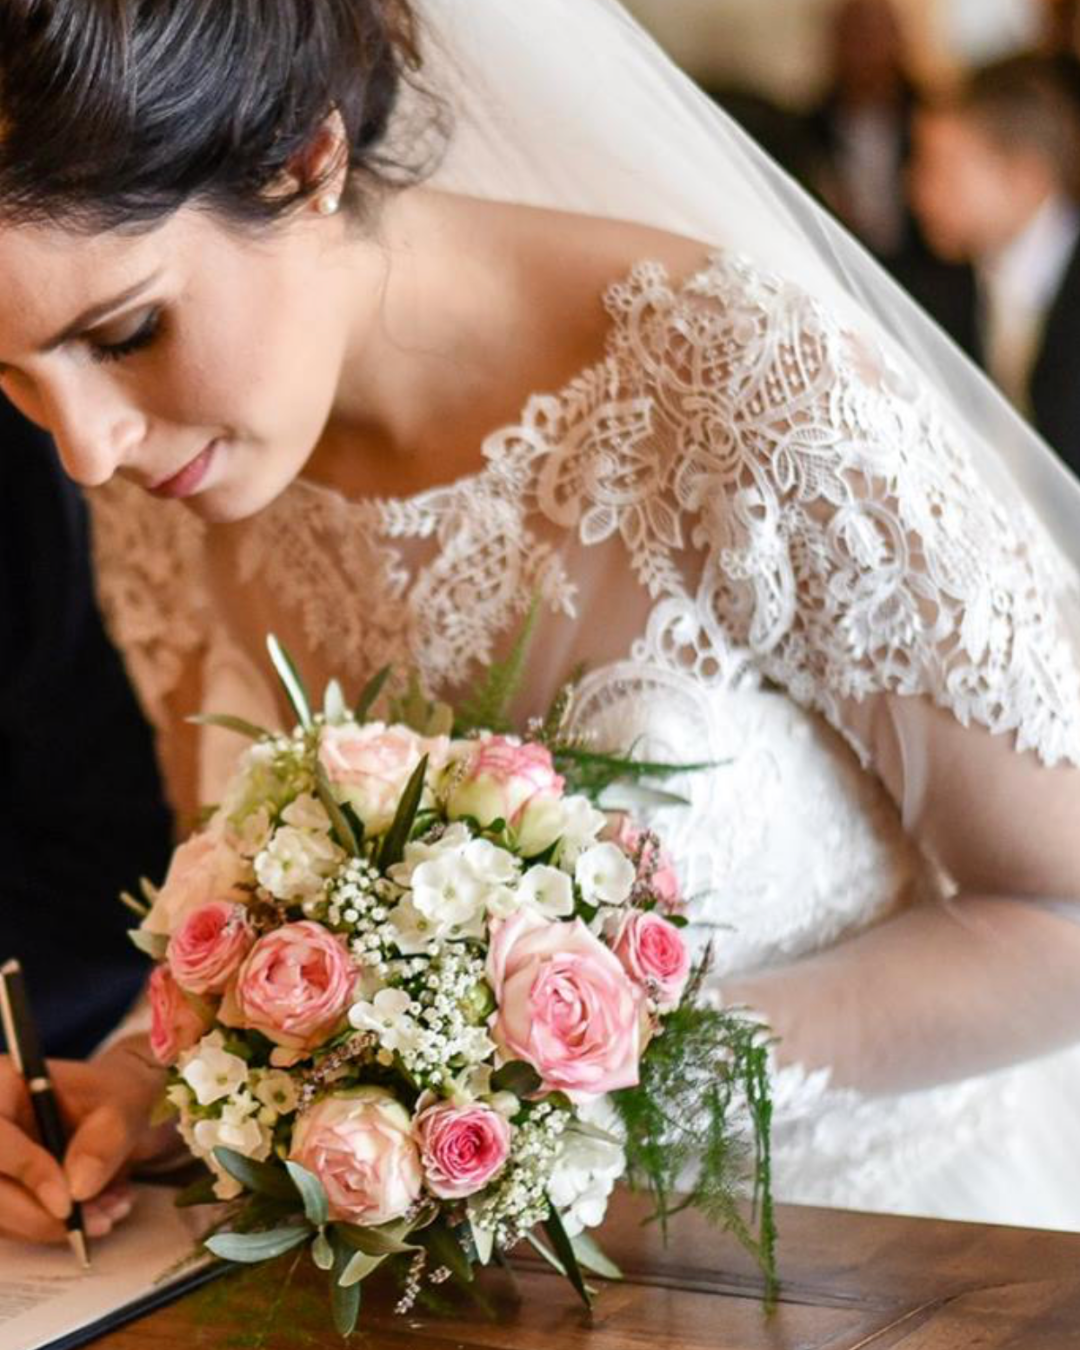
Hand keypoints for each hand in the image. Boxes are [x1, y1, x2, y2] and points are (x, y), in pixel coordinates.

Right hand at [0, 1036, 168, 1244]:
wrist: (120, 1110)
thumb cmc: (118, 1095)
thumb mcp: (125, 1106)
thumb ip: (105, 1140)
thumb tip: (77, 1188)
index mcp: (4, 1086)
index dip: (26, 1170)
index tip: (66, 1203)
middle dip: (40, 1215)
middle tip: (95, 1222)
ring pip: (0, 1215)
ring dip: (52, 1227)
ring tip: (108, 1212)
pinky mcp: (3, 1192)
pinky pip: (14, 1225)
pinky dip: (55, 1229)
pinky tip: (98, 1214)